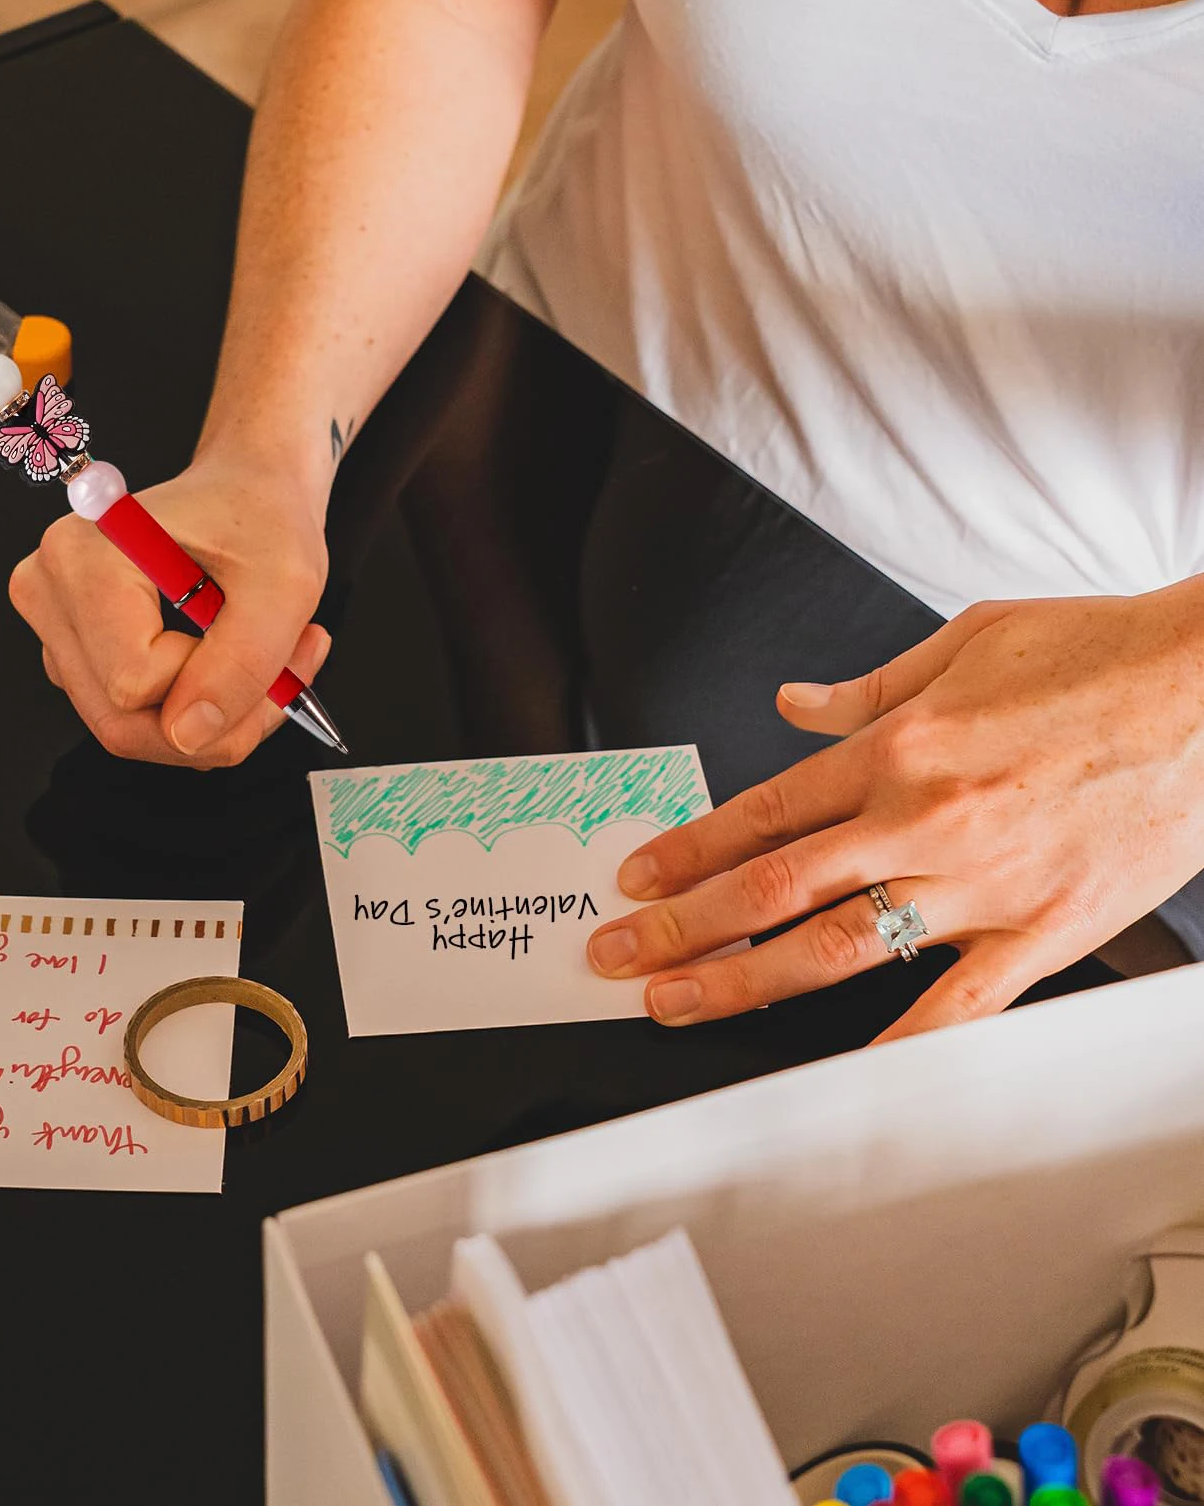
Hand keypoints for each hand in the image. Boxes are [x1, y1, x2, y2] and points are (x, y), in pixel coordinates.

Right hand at [8, 454, 331, 766]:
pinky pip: (130, 718)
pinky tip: (229, 664)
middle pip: (120, 721)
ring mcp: (56, 626)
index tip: (275, 649)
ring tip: (268, 664)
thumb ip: (243, 662)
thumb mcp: (284, 585)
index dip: (216, 685)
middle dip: (218, 721)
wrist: (247, 489)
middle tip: (286, 678)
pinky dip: (192, 710)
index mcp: (83, 558)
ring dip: (211, 719)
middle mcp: (49, 591)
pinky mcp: (76, 653)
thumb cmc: (260, 515)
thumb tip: (190, 735)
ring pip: (127, 729)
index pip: (134, 682)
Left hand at [587, 585, 1203, 1039]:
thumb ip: (867, 688)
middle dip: (682, 927)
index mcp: (898, 749)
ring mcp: (982, 886)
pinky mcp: (1043, 931)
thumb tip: (793, 707)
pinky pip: (957, 1007)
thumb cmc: (1096, 657)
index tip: (635, 881)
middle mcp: (924, 821)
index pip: (761, 814)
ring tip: (680, 1006)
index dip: (686, 852)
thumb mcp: (963, 642)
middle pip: (774, 890)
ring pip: (838, 951)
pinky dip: (896, 1045)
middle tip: (618, 957)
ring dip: (747, 982)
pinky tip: (840, 1073)